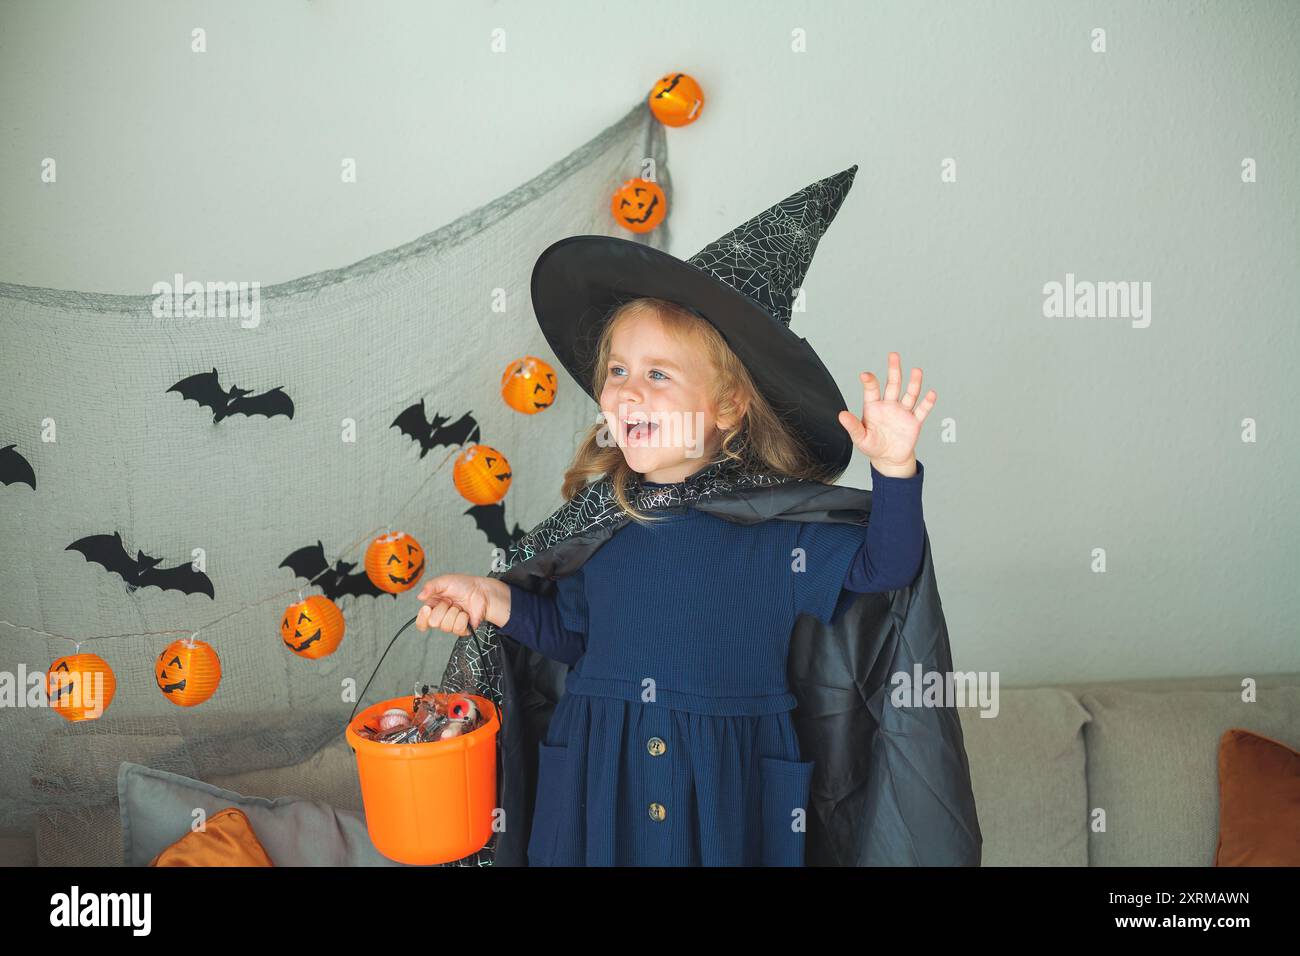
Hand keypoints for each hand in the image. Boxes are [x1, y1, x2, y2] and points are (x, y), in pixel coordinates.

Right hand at [415, 574, 501, 635]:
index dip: (423, 617)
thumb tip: (420, 596)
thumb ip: (430, 586)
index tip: (428, 608)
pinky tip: (465, 613)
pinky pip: (458, 629)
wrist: (481, 591)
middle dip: (443, 609)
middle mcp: (440, 617)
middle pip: (433, 623)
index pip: (421, 622)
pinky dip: (463, 618)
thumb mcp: (445, 581)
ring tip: (459, 606)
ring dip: (454, 613)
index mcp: (433, 607)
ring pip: (446, 627)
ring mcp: (451, 624)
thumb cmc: (464, 585)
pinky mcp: (462, 629)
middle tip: (450, 602)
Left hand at [837, 352, 935, 470]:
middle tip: (893, 356)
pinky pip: (922, 410)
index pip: (872, 390)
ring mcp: (903, 412)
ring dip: (914, 383)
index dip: (869, 382)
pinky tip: (931, 393)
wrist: (889, 458)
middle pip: (893, 384)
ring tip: (916, 371)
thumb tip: (841, 415)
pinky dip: (927, 403)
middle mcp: (889, 405)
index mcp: (874, 407)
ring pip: (910, 394)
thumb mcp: (860, 438)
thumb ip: (852, 426)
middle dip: (893, 370)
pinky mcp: (914, 422)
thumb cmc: (873, 446)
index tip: (865, 375)